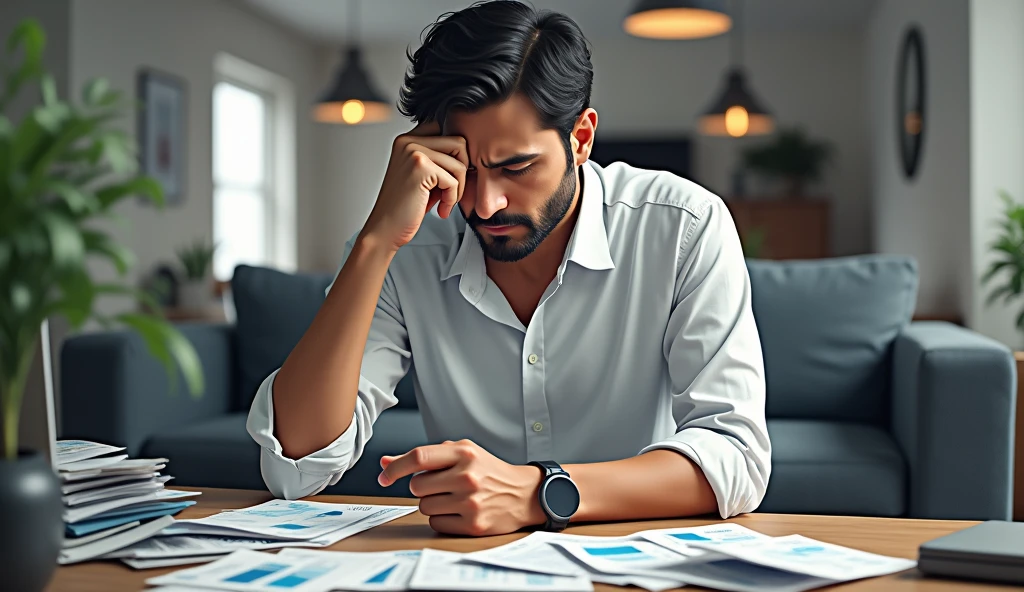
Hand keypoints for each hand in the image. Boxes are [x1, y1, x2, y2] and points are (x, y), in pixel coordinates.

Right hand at [360, 121, 469, 251]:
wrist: (385, 229)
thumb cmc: (406, 206)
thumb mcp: (425, 176)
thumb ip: (441, 158)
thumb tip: (474, 152)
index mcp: (408, 139)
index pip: (447, 129)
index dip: (457, 154)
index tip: (452, 176)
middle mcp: (408, 140)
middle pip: (459, 143)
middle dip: (461, 171)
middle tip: (451, 191)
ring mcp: (413, 152)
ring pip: (460, 162)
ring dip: (459, 187)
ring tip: (445, 201)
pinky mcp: (420, 168)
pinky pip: (453, 180)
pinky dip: (452, 198)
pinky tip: (441, 209)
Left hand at [378, 439, 545, 535]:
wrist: (523, 493)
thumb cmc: (488, 471)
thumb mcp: (461, 453)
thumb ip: (425, 457)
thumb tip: (386, 462)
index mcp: (464, 453)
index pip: (419, 457)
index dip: (395, 467)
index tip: (384, 476)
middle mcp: (467, 476)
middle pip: (416, 486)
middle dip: (422, 487)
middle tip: (442, 485)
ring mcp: (470, 502)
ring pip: (424, 506)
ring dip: (432, 503)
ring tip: (453, 497)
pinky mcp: (473, 524)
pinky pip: (436, 523)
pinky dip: (442, 518)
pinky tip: (458, 511)